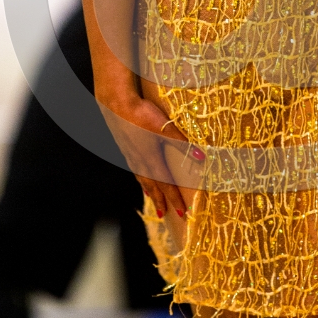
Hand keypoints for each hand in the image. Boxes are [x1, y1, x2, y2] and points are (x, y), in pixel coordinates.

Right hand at [101, 95, 204, 219]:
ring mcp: (130, 154)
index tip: (183, 213)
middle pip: (151, 185)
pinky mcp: (124, 146)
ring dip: (148, 190)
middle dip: (160, 200)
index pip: (166, 184)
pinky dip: (139, 177)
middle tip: (165, 214)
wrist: (115, 103)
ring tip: (152, 198)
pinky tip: (139, 173)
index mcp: (151, 159)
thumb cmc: (141, 114)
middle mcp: (139, 161)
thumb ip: (182, 142)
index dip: (175, 199)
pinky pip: (134, 168)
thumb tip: (202, 156)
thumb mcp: (165, 127)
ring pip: (141, 178)